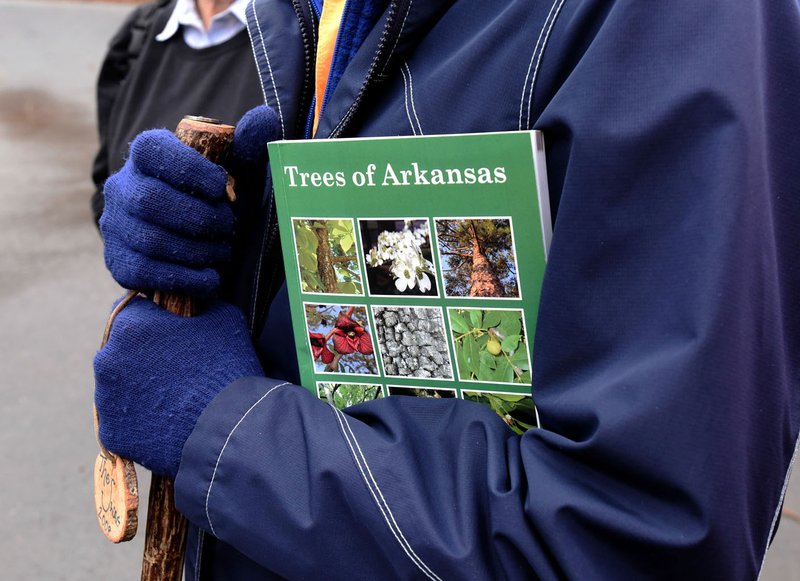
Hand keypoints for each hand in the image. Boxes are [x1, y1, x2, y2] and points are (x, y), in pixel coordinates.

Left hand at [94, 297, 263, 477]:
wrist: (228, 428)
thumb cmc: (227, 366)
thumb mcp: (223, 318)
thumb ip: (200, 305)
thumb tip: (196, 303)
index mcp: (131, 324)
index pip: (136, 308)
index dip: (158, 318)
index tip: (175, 331)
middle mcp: (107, 358)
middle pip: (122, 348)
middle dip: (144, 354)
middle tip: (178, 368)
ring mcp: (105, 399)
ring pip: (119, 385)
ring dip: (139, 387)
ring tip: (174, 399)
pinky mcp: (111, 433)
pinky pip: (123, 420)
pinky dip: (140, 420)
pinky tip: (167, 423)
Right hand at [99, 106, 278, 296]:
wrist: (198, 241)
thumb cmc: (218, 198)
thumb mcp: (237, 170)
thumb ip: (248, 145)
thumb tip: (263, 119)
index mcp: (146, 155)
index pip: (152, 151)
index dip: (189, 170)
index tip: (223, 187)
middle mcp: (122, 187)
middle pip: (151, 201)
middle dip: (200, 219)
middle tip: (229, 227)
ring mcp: (116, 227)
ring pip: (151, 241)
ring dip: (199, 251)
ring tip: (224, 251)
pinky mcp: (119, 264)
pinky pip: (147, 274)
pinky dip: (188, 278)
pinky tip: (211, 277)